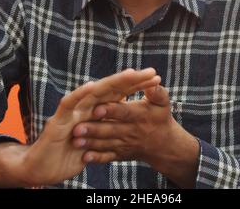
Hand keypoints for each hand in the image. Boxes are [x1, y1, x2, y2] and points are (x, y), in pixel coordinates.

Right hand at [21, 68, 160, 186]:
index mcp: (96, 111)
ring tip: (130, 74)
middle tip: (151, 72)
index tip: (156, 79)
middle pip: (111, 89)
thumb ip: (109, 128)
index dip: (137, 87)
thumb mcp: (97, 141)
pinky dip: (80, 94)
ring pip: (94, 92)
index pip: (120, 95)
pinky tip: (92, 86)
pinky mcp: (58, 120)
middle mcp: (86, 107)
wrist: (41, 169)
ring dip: (112, 83)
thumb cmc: (70, 154)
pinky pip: (69, 104)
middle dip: (131, 80)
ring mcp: (73, 112)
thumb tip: (128, 119)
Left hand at [72, 85, 199, 187]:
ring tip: (75, 141)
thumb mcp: (163, 104)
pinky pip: (108, 158)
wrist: (164, 146)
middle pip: (111, 130)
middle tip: (77, 128)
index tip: (97, 109)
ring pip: (106, 144)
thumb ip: (157, 93)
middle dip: (94, 129)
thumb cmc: (161, 118)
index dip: (111, 111)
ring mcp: (125, 144)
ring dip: (90, 143)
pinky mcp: (120, 154)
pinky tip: (84, 157)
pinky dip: (96, 158)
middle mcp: (131, 131)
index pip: (124, 112)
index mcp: (140, 116)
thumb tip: (154, 81)